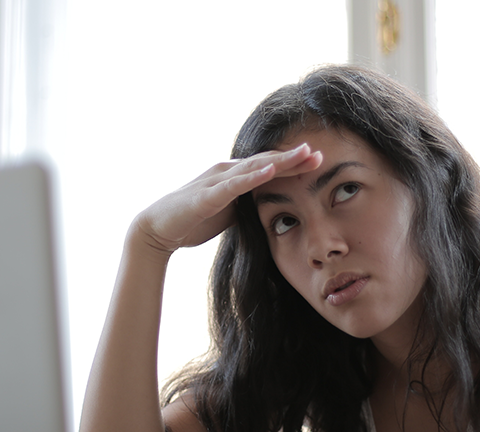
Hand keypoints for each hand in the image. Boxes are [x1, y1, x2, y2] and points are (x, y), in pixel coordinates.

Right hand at [133, 144, 322, 255]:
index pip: (269, 167)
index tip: (320, 162)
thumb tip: (270, 209)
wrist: (158, 229)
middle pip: (266, 161)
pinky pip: (234, 185)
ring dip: (280, 161)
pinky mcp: (207, 195)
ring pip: (254, 168)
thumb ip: (248, 205)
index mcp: (233, 176)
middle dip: (294, 158)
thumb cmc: (193, 220)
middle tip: (321, 153)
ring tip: (304, 154)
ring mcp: (217, 181)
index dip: (294, 164)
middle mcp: (227, 172)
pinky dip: (253, 177)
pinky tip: (270, 171)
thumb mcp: (229, 212)